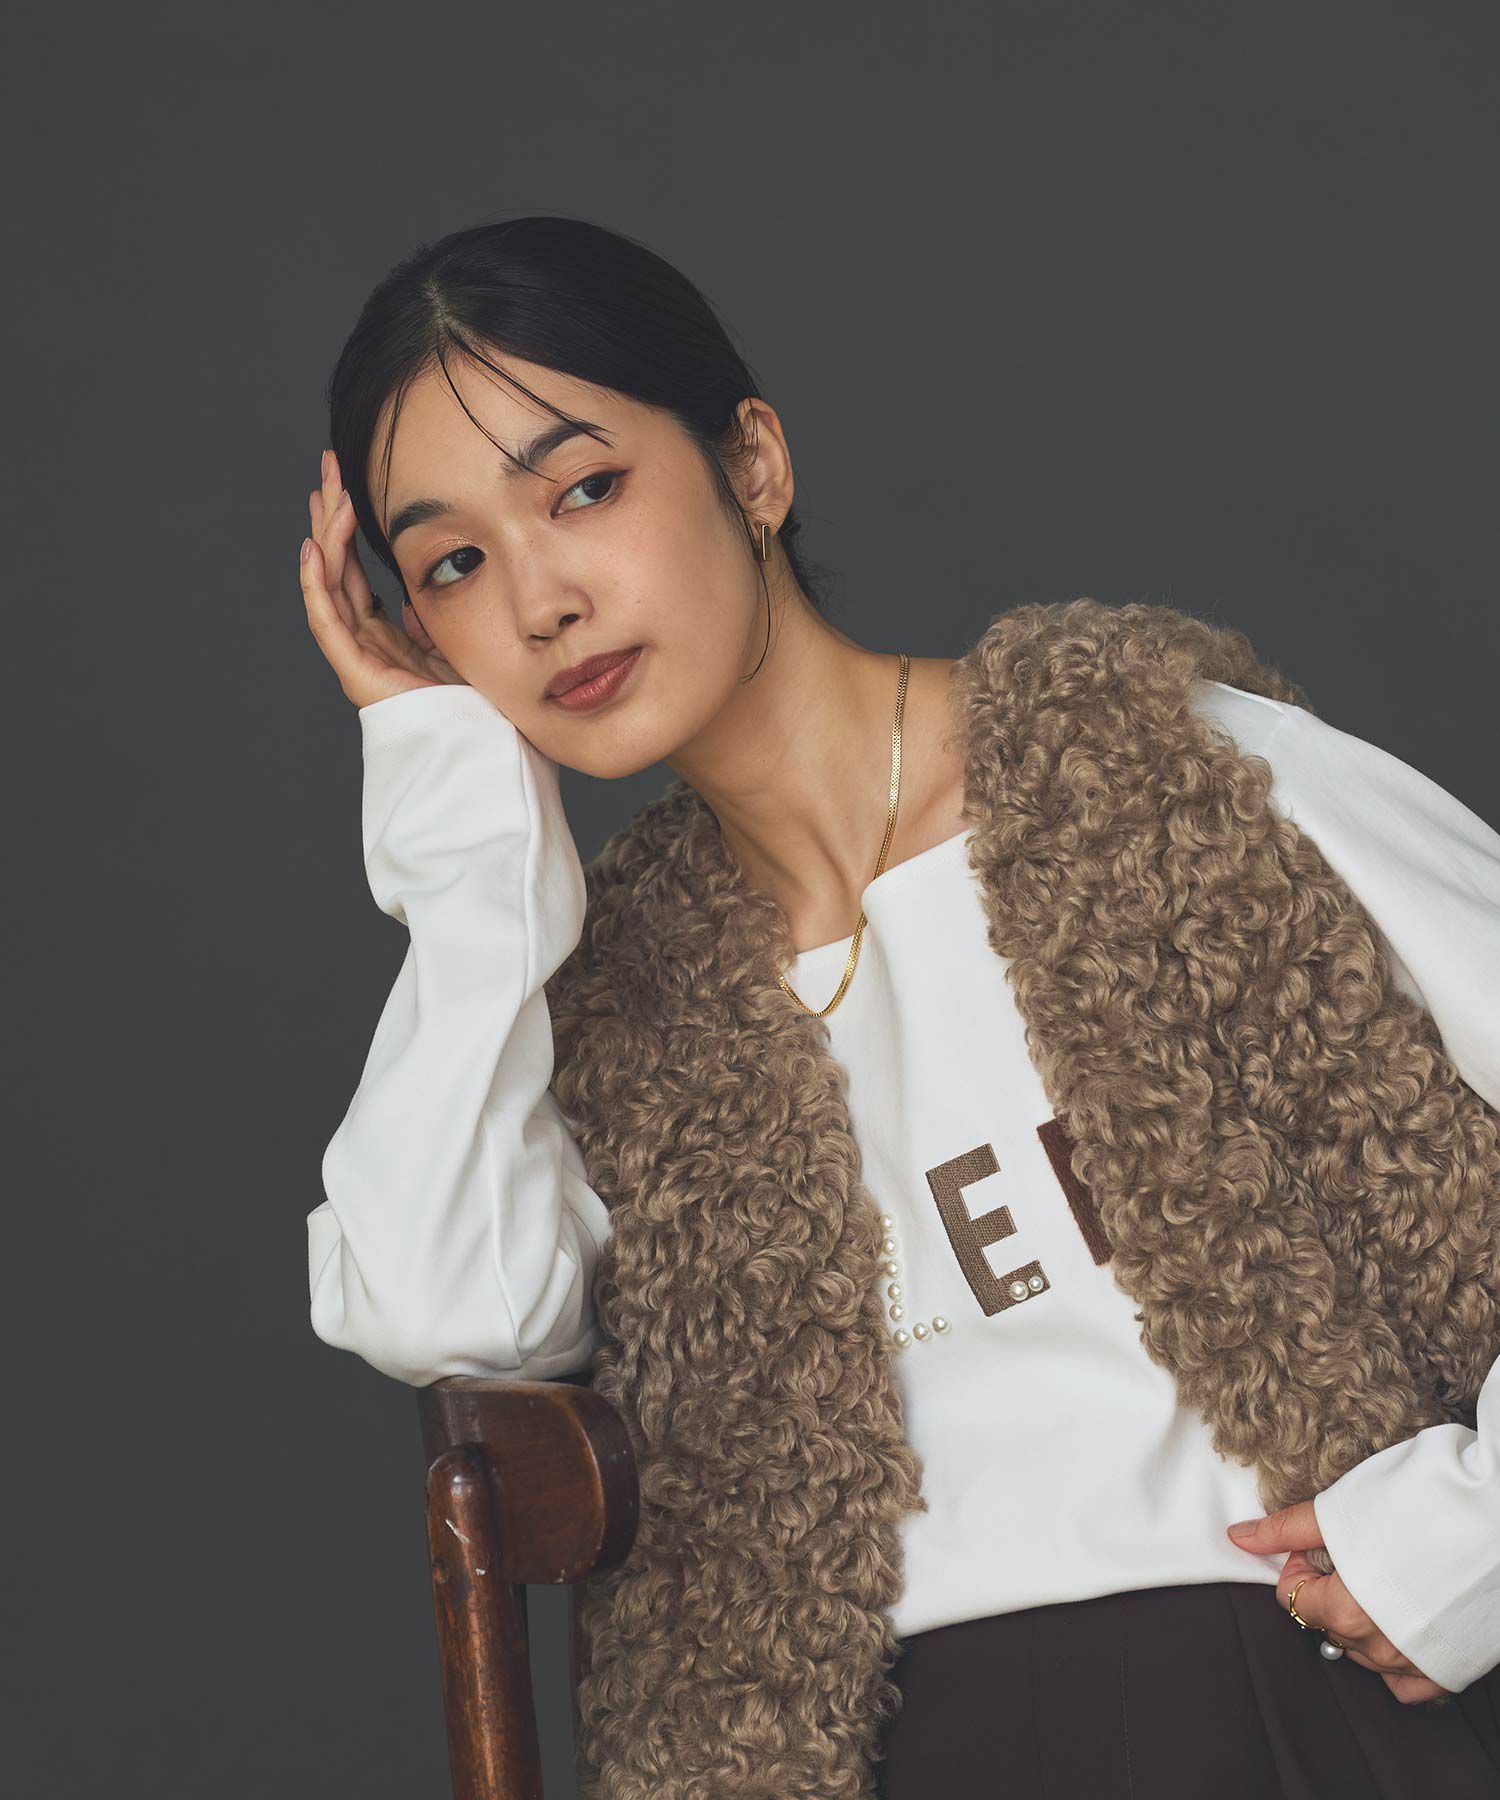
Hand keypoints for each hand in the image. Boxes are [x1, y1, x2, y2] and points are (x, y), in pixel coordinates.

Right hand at [300, 447, 463, 708]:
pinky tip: (312, 551)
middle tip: (328, 467)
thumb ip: (428, 623)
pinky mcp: (358, 674)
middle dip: (331, 516)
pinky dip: (317, 587)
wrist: (476, 747)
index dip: (347, 529)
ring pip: (330, 585)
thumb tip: (416, 599)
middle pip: (337, 568)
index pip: (355, 571)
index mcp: (383, 636)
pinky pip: (328, 623)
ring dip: (327, 537)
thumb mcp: (450, 648)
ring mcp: (358, 657)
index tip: (345, 484)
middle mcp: (364, 642)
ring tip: (327, 494)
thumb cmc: (466, 707)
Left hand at [1226, 1502, 1453, 1704]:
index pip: (1293, 1599)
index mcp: (1345, 1612)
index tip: (1320, 1543)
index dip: (1301, 1565)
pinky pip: (1405, 1682)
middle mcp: (1378, 1648)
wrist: (1496, 1519)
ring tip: (1384, 1575)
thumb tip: (1240, 1537)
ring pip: (1362, 1651)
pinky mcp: (1447, 1670)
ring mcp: (1414, 1664)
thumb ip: (1285, 1529)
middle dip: (1328, 1589)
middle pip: (1327, 1624)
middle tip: (1356, 1553)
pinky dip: (1394, 1658)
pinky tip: (1398, 1623)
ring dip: (1360, 1618)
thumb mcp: (1339, 1509)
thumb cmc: (1421, 1507)